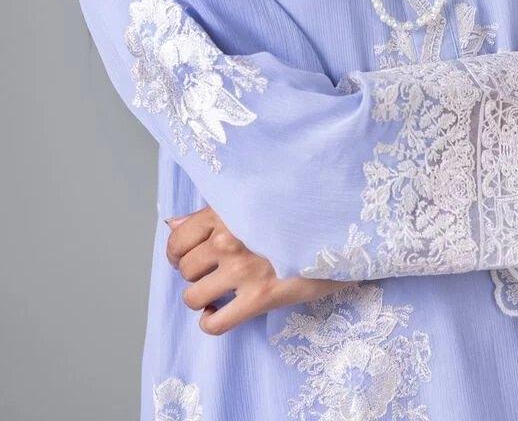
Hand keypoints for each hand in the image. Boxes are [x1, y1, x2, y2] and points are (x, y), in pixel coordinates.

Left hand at [164, 205, 343, 333]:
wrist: (338, 230)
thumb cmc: (294, 212)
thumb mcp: (252, 201)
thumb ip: (210, 212)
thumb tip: (172, 223)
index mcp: (226, 212)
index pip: (177, 238)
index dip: (177, 252)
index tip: (187, 256)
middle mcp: (230, 239)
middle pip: (185, 268)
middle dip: (194, 273)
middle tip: (212, 271)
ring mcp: (243, 270)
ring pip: (193, 296)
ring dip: (202, 297)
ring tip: (217, 291)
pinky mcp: (260, 298)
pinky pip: (215, 324)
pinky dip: (211, 322)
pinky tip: (221, 313)